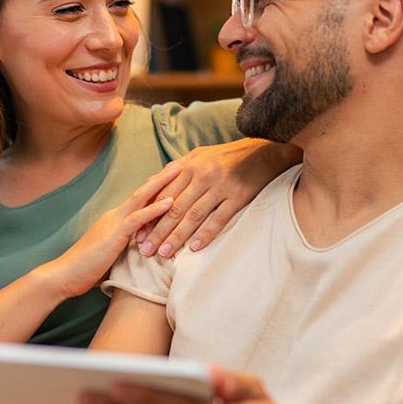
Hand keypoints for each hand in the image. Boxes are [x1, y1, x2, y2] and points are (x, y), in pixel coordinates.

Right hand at [43, 167, 177, 298]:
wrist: (63, 275)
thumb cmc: (85, 270)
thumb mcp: (110, 255)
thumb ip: (124, 248)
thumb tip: (139, 251)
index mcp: (114, 220)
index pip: (139, 199)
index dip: (156, 186)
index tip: (172, 175)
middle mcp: (115, 216)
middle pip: (143, 191)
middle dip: (163, 176)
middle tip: (181, 161)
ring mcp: (114, 223)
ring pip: (142, 197)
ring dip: (163, 183)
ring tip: (181, 170)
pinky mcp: (114, 235)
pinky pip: (138, 218)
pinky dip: (155, 209)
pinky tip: (171, 201)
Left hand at [137, 139, 300, 258]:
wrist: (265, 150)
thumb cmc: (228, 156)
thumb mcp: (201, 155)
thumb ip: (178, 169)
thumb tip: (155, 183)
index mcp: (190, 166)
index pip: (163, 195)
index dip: (149, 216)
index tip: (137, 235)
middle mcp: (202, 175)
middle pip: (174, 208)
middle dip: (157, 231)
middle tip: (144, 251)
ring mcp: (220, 186)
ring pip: (193, 215)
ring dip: (176, 236)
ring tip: (164, 253)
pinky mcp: (239, 195)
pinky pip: (219, 217)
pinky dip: (206, 233)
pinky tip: (194, 248)